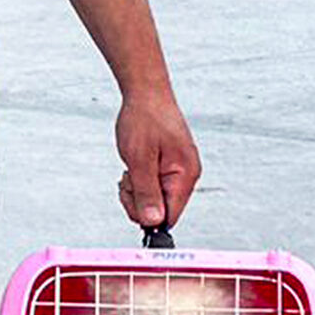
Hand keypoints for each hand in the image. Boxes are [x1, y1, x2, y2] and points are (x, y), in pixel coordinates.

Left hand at [113, 90, 200, 230]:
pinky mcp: (169, 167)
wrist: (146, 93)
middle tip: (127, 178)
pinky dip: (139, 181)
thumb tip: (152, 222)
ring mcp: (179, 172)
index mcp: (185, 176)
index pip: (170, 216)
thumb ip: (146, 191)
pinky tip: (134, 165)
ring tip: (131, 167)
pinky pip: (153, 187)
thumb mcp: (139, 158)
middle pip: (161, 211)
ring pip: (154, 200)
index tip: (130, 196)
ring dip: (136, 189)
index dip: (147, 215)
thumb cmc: (144, 119)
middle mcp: (186, 176)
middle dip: (138, 200)